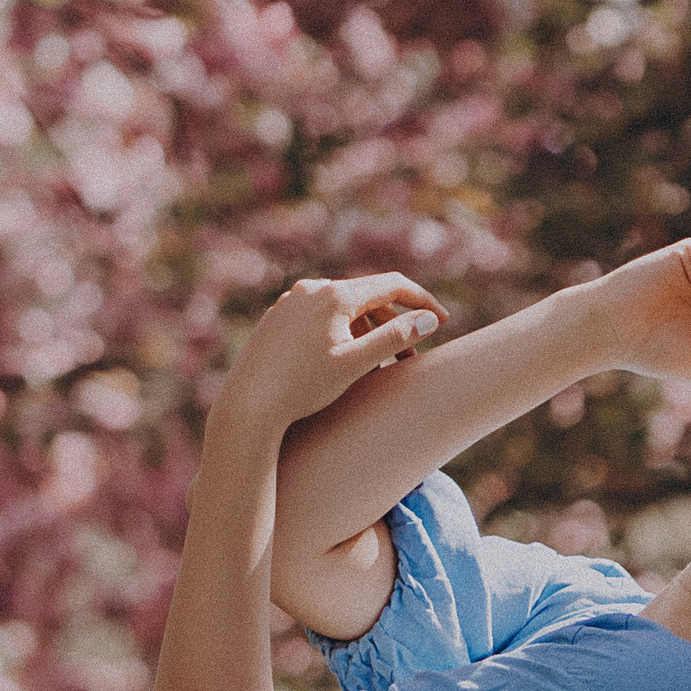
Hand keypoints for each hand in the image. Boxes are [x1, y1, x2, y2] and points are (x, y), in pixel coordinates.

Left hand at [213, 274, 444, 437]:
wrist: (248, 404)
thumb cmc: (303, 388)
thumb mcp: (356, 364)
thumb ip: (394, 339)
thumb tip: (429, 320)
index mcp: (335, 296)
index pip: (391, 286)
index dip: (421, 302)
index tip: (442, 321)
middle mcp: (311, 289)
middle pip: (367, 298)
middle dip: (393, 326)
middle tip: (410, 362)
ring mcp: (291, 302)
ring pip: (343, 310)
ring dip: (367, 333)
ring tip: (377, 369)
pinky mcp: (278, 318)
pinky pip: (320, 319)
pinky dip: (341, 335)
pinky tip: (342, 364)